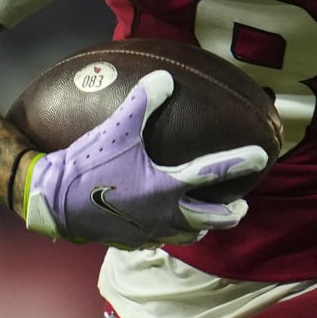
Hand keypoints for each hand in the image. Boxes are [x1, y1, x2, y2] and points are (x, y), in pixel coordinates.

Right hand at [20, 70, 269, 247]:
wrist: (54, 202)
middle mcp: (165, 213)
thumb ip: (143, 101)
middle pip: (211, 219)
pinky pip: (160, 240)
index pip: (213, 173)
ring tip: (210, 222)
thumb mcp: (117, 127)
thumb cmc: (89, 164)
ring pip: (187, 234)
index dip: (240, 162)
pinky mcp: (131, 241)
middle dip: (230, 213)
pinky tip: (166, 227)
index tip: (262, 157)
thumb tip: (165, 77)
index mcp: (167, 186)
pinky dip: (172, 233)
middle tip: (242, 206)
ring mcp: (149, 231)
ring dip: (204, 227)